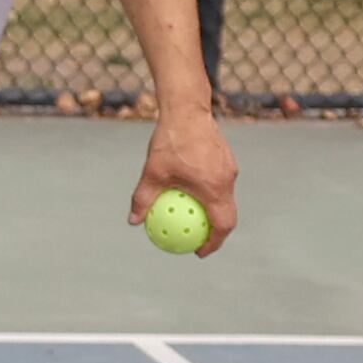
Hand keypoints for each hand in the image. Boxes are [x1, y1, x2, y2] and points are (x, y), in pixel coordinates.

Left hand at [131, 109, 241, 257]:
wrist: (187, 110)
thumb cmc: (169, 141)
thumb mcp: (151, 172)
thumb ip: (143, 199)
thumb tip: (133, 221)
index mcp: (215, 188)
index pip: (222, 225)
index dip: (214, 243)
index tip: (199, 252)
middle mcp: (227, 181)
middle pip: (228, 215)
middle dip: (216, 233)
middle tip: (198, 241)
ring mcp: (229, 169)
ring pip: (225, 199)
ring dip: (213, 213)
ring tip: (194, 220)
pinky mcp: (226, 159)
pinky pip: (221, 184)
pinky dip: (211, 195)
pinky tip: (191, 193)